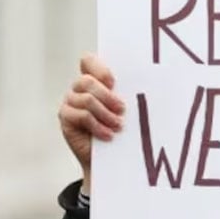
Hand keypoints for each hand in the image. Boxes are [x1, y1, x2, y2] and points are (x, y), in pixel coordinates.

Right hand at [58, 55, 124, 192]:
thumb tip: (154, 81)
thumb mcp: (131, 109)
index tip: (114, 82)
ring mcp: (70, 102)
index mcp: (95, 80)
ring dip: (105, 114)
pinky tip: (108, 135)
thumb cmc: (126, 129)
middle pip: (86, 81)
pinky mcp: (65, 118)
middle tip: (123, 110)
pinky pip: (81, 116)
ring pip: (86, 99)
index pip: (88, 61)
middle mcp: (79, 88)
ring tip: (118, 126)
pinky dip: (98, 126)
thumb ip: (131, 94)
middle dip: (107, 96)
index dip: (99, 68)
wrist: (112, 157)